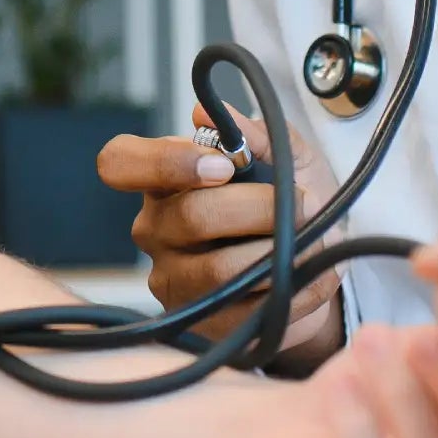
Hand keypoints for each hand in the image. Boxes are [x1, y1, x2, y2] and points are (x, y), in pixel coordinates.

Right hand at [97, 105, 345, 371]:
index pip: (120, 162)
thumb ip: (256, 133)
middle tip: (306, 202)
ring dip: (278, 252)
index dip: (165, 160)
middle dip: (259, 207)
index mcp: (164, 181)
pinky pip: (246, 308)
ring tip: (312, 241)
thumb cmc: (292, 203)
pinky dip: (293, 288)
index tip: (224, 165)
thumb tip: (209, 113)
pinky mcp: (203, 324)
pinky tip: (313, 274)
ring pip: (219, 269)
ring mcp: (173, 281)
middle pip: (190, 216)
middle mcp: (155, 231)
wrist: (318, 266)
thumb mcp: (287, 158)